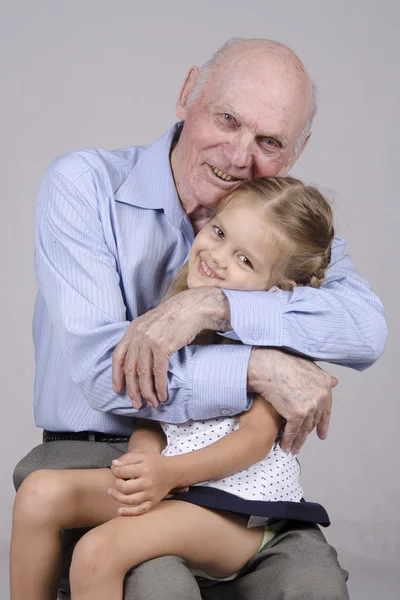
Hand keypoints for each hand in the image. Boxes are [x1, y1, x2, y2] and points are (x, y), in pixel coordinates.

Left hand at [108, 451, 177, 515]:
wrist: (174, 472)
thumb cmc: (156, 462)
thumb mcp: (143, 455)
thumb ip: (128, 458)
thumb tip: (113, 464)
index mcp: (144, 469)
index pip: (122, 472)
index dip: (115, 470)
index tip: (115, 469)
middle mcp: (147, 483)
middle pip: (124, 487)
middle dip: (117, 482)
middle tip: (118, 479)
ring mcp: (150, 494)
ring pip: (129, 500)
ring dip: (117, 497)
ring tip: (110, 492)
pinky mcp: (153, 502)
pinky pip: (140, 510)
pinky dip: (129, 513)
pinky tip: (120, 511)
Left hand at [112, 287, 229, 407]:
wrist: (193, 307)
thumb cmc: (176, 316)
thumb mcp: (152, 322)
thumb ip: (142, 337)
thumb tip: (139, 358)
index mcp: (133, 329)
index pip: (118, 356)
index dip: (116, 375)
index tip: (118, 389)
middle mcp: (138, 335)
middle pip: (130, 368)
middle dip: (133, 390)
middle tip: (137, 404)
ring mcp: (149, 340)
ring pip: (143, 374)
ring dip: (147, 392)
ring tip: (152, 403)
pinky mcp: (163, 346)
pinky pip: (158, 372)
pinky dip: (160, 387)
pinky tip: (162, 395)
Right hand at [248, 348, 337, 454]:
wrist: (267, 366)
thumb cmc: (282, 363)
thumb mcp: (307, 366)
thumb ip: (321, 377)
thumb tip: (335, 382)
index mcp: (325, 385)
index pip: (326, 410)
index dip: (323, 424)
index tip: (322, 435)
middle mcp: (321, 396)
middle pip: (314, 421)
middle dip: (307, 433)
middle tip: (300, 443)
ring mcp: (310, 406)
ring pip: (304, 429)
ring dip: (298, 441)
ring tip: (292, 448)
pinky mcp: (297, 414)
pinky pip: (293, 431)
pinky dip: (288, 440)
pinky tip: (285, 446)